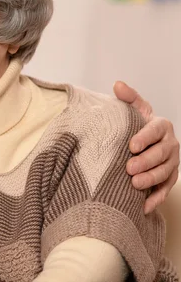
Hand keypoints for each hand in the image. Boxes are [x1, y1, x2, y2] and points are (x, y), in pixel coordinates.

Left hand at [113, 81, 179, 213]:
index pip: (155, 130)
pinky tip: (143, 206)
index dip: (145, 137)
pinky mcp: (169, 178)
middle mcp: (170, 144)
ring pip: (165, 172)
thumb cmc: (135, 124)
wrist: (140, 142)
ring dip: (151, 179)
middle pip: (161, 154)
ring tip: (134, 184)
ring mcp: (172, 162)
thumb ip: (128, 98)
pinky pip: (165, 189)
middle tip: (129, 168)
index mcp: (161, 125)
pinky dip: (155, 198)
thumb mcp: (132, 110)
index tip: (131, 144)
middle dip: (146, 162)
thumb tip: (118, 84)